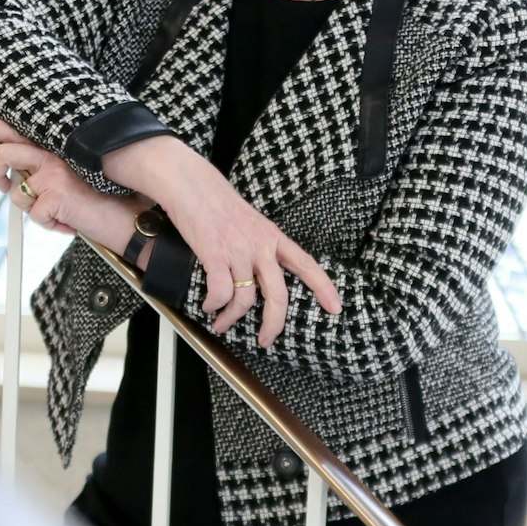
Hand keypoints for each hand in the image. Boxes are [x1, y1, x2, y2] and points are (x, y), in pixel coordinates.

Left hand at [0, 115, 114, 237]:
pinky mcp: (55, 195)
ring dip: (33, 209)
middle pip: (4, 153)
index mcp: (53, 149)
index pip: (16, 131)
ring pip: (17, 193)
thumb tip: (16, 178)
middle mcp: (51, 157)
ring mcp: (53, 175)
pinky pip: (34, 215)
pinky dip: (49, 224)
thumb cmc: (99, 198)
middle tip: (0, 183)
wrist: (125, 217)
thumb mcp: (69, 177)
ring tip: (57, 211)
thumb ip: (44, 171)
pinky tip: (67, 221)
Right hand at [103, 136, 340, 346]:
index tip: (335, 307)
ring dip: (231, 319)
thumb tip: (259, 276)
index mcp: (274, 237)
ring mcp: (239, 250)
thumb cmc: (218, 204)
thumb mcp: (250, 223)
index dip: (323, 287)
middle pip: (278, 295)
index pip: (306, 264)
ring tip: (221, 324)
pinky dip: (214, 305)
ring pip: (244, 299)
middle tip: (266, 340)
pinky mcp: (215, 254)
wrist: (191, 185)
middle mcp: (261, 246)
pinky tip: (208, 307)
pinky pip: (220, 292)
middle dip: (273, 324)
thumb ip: (259, 246)